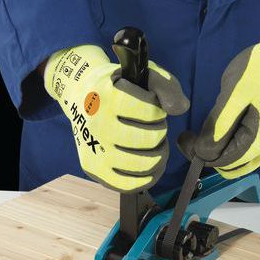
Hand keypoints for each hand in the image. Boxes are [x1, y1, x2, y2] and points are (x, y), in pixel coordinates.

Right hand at [45, 45, 188, 191]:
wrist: (80, 95)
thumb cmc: (119, 85)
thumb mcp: (144, 74)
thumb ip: (166, 86)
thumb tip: (180, 109)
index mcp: (108, 97)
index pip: (150, 112)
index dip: (158, 110)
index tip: (150, 106)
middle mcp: (97, 125)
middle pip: (150, 139)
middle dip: (159, 132)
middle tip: (152, 126)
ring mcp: (94, 150)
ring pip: (143, 164)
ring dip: (157, 154)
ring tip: (151, 144)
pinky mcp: (93, 169)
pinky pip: (128, 185)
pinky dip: (147, 177)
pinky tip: (149, 165)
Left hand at [178, 10, 259, 177]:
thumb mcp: (234, 95)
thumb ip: (217, 126)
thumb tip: (203, 152)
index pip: (224, 161)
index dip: (200, 154)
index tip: (183, 138)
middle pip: (233, 166)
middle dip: (209, 156)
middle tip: (190, 137)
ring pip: (241, 161)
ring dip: (221, 152)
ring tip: (204, 132)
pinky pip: (250, 151)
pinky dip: (233, 146)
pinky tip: (223, 129)